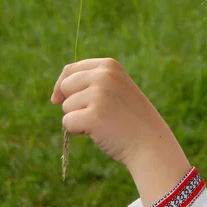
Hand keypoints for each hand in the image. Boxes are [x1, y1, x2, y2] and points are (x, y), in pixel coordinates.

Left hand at [52, 58, 191, 204]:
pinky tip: (100, 131)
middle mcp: (104, 76)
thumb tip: (55, 96)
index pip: (71, 70)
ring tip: (105, 121)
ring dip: (80, 117)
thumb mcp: (114, 88)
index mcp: (109, 65)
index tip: (63, 98)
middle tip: (98, 112)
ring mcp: (99, 94)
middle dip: (74, 102)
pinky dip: (78, 131)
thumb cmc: (129, 116)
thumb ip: (90, 82)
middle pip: (65, 86)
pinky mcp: (93, 115)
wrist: (150, 141)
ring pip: (66, 106)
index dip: (64, 86)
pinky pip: (68, 122)